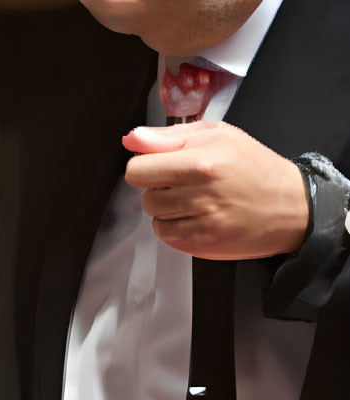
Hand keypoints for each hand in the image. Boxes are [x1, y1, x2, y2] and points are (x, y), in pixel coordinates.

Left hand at [122, 122, 308, 259]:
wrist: (287, 205)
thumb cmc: (253, 166)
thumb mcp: (218, 135)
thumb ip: (169, 137)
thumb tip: (132, 139)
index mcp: (202, 161)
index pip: (139, 169)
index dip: (146, 166)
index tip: (162, 164)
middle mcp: (199, 193)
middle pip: (145, 196)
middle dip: (158, 188)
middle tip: (184, 182)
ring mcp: (199, 223)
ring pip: (154, 217)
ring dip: (166, 208)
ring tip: (195, 198)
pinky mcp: (199, 244)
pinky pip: (166, 235)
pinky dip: (174, 226)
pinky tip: (196, 216)